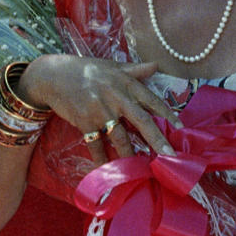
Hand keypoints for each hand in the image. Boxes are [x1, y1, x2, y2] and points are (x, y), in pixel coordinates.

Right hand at [20, 54, 179, 165]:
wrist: (53, 75)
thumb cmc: (86, 70)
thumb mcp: (112, 66)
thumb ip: (135, 69)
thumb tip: (156, 65)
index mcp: (126, 82)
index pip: (152, 99)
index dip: (167, 114)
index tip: (181, 127)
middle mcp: (116, 96)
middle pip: (141, 121)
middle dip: (157, 139)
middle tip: (169, 156)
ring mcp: (100, 109)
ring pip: (120, 137)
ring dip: (130, 154)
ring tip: (140, 169)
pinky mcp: (84, 121)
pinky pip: (96, 144)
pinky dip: (102, 158)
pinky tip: (107, 170)